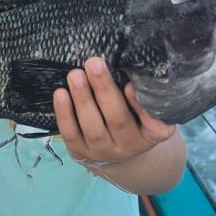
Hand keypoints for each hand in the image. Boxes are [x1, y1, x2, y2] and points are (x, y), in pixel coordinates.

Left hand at [53, 57, 174, 165]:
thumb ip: (141, 95)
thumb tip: (129, 72)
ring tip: (75, 75)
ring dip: (82, 99)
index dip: (142, 107)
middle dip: (104, 89)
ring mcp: (103, 151)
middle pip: (117, 119)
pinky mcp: (81, 152)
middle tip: (93, 63)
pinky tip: (60, 93)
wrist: (113, 148)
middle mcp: (128, 146)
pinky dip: (64, 114)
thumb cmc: (132, 118)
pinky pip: (71, 134)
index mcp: (150, 134)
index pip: (155, 126)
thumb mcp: (144, 111)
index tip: (131, 85)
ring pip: (92, 128)